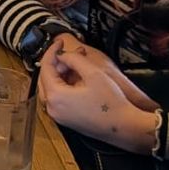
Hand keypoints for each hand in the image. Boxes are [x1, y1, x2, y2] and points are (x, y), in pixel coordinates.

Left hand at [38, 37, 159, 150]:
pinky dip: (65, 86)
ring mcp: (58, 115)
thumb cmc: (111, 104)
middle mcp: (52, 108)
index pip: (45, 68)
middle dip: (57, 63)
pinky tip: (79, 79)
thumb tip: (63, 55)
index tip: (59, 43)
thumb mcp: (93, 74)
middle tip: (71, 54)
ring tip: (78, 65)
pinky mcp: (65, 119)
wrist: (123, 126)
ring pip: (52, 88)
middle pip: (45, 78)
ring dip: (61, 74)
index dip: (52, 52)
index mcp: (55, 97)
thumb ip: (74, 60)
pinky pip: (58, 98)